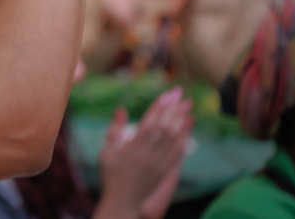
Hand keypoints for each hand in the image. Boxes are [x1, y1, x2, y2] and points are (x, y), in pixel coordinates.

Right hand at [98, 88, 192, 218]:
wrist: (123, 201)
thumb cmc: (111, 174)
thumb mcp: (106, 151)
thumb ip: (114, 130)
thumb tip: (121, 109)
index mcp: (132, 148)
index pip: (149, 123)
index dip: (159, 107)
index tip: (167, 94)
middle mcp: (148, 155)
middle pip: (164, 128)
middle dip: (173, 109)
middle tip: (181, 93)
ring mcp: (158, 164)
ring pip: (173, 139)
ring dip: (181, 121)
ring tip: (188, 106)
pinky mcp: (164, 171)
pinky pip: (177, 153)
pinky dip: (184, 138)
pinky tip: (188, 127)